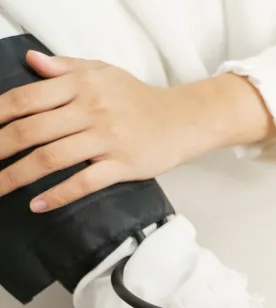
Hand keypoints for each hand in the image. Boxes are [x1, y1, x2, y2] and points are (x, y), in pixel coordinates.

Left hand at [0, 52, 273, 210]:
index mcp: (81, 86)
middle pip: (32, 131)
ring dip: (18, 175)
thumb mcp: (103, 72)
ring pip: (51, 158)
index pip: (28, 98)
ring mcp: (106, 140)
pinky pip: (84, 182)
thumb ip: (66, 67)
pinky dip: (58, 195)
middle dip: (0, 148)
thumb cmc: (141, 98)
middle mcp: (90, 111)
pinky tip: (38, 204)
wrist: (185, 119)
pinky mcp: (123, 165)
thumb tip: (32, 62)